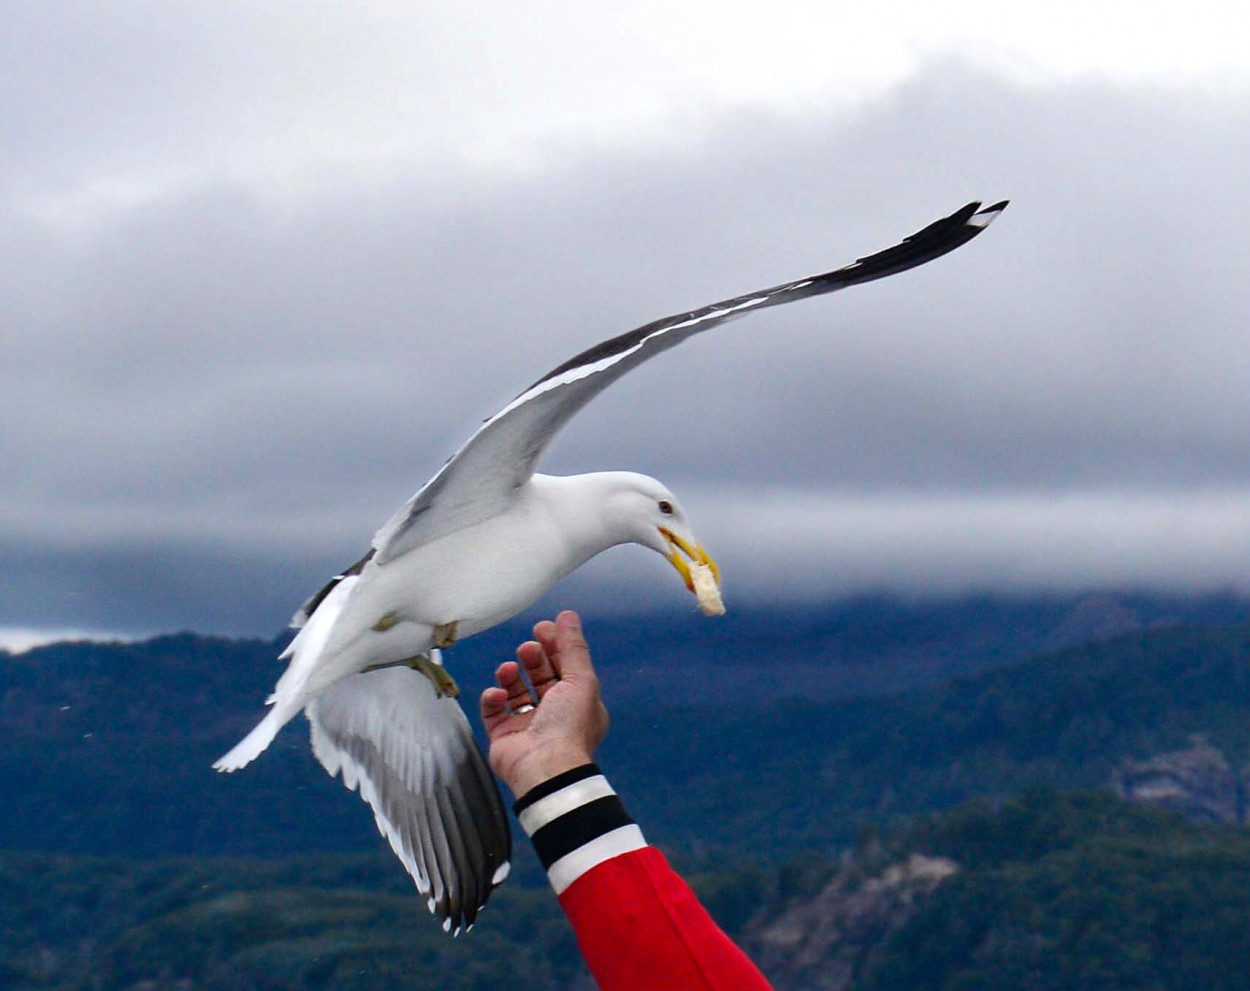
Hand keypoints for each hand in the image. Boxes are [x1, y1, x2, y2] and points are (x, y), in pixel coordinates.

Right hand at [479, 610, 609, 798]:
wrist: (545, 767)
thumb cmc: (569, 725)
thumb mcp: (580, 679)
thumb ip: (573, 646)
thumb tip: (569, 616)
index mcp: (578, 703)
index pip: (565, 668)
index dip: (555, 647)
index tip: (542, 628)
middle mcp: (554, 714)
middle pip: (540, 677)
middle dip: (533, 658)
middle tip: (528, 648)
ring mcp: (528, 725)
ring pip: (516, 691)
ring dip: (511, 675)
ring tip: (509, 670)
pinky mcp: (503, 736)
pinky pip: (494, 710)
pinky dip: (493, 698)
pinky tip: (498, 694)